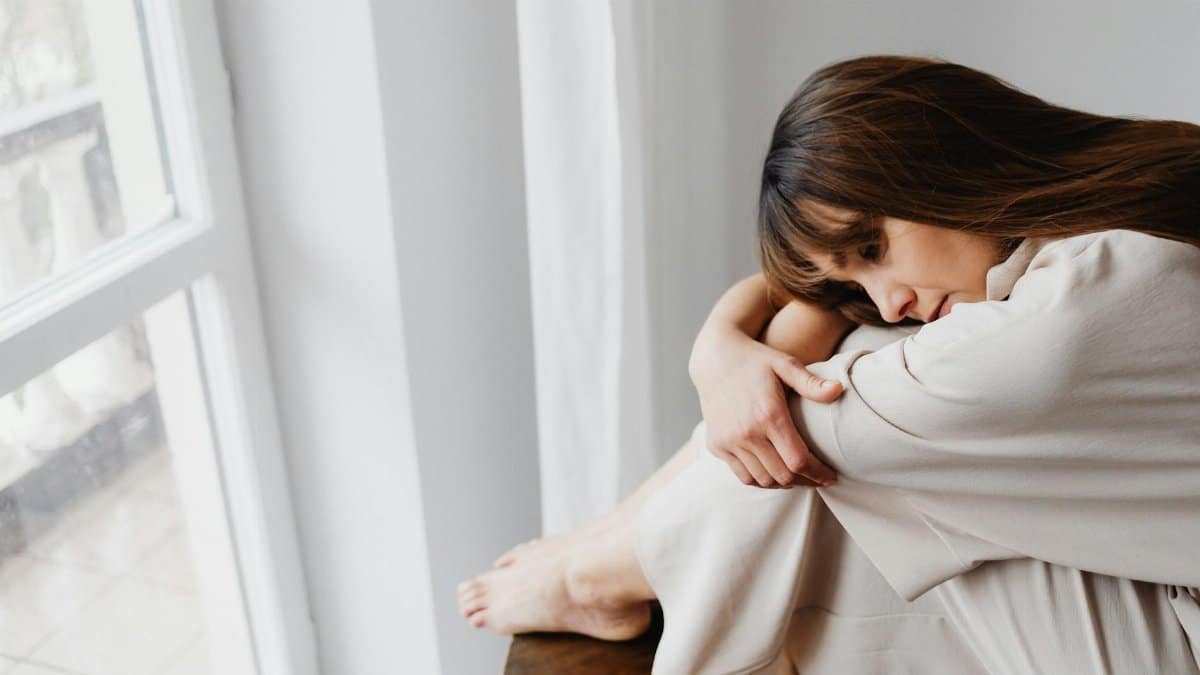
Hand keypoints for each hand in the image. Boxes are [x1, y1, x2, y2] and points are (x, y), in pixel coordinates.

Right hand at [689, 326, 842, 488]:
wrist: (714, 358)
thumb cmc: (755, 360)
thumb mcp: (785, 364)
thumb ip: (811, 383)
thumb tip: (839, 389)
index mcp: (768, 415)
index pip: (798, 460)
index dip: (818, 474)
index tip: (831, 477)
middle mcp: (747, 432)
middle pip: (783, 476)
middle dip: (805, 481)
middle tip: (818, 478)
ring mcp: (729, 441)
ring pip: (762, 480)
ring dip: (784, 483)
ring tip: (799, 476)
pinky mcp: (716, 445)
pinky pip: (743, 475)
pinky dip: (761, 479)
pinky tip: (774, 472)